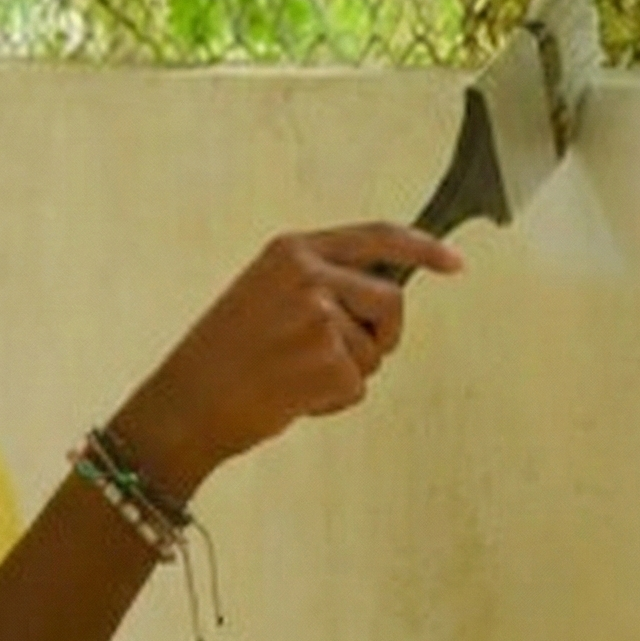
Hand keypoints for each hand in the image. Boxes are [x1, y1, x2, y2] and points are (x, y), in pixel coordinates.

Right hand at [111, 223, 463, 496]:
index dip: (423, 250)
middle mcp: (308, 275)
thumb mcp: (264, 293)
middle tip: (347, 358)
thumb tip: (383, 293)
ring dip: (345, 375)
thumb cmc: (223, 355)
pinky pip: (358, 387)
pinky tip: (292, 397)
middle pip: (391, 301)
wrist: (186, 403)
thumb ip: (318, 282)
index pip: (376, 236)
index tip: (454, 263)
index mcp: (292, 250)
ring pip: (375, 353)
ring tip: (294, 377)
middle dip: (384, 336)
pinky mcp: (327, 361)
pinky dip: (332, 402)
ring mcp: (320, 317)